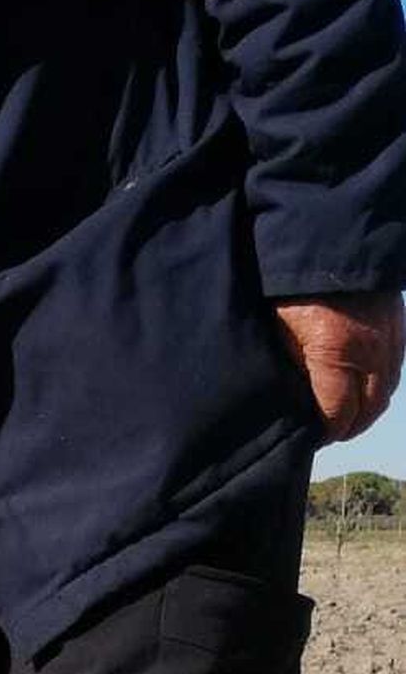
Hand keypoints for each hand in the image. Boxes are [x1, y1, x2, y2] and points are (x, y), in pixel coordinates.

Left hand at [273, 291, 404, 444]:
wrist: (326, 235)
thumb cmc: (290, 283)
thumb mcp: (279, 330)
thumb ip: (293, 370)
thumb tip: (298, 404)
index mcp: (337, 353)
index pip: (338, 415)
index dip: (323, 433)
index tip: (308, 438)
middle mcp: (372, 350)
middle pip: (368, 411)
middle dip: (346, 427)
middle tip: (324, 432)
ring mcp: (391, 337)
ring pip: (385, 392)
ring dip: (365, 408)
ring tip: (341, 414)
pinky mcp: (398, 324)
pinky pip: (393, 368)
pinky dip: (378, 384)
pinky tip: (359, 387)